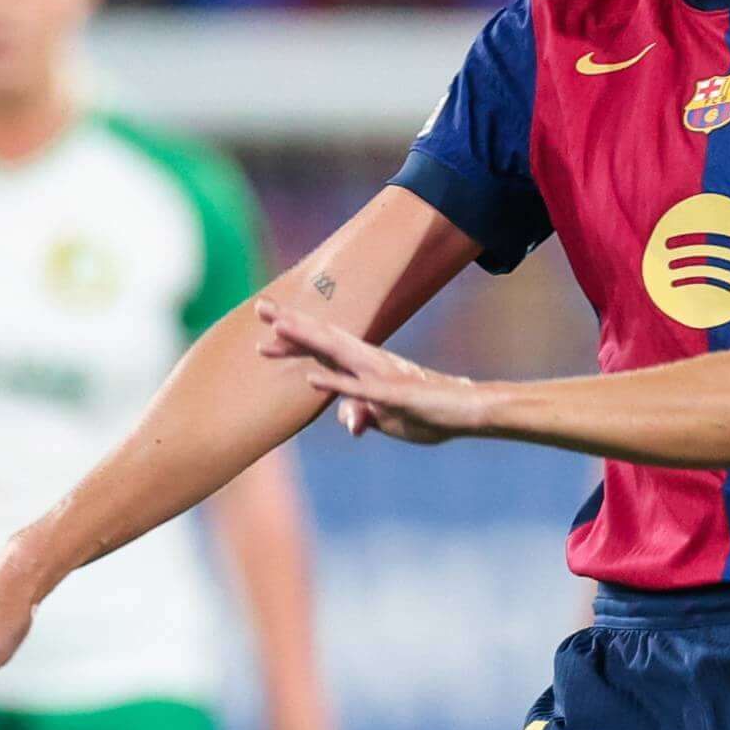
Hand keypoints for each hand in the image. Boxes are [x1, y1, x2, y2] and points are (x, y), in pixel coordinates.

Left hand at [254, 297, 490, 444]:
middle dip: (292, 324)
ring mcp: (382, 376)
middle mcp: (371, 363)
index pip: (324, 349)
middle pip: (325, 340)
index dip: (294, 340)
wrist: (468, 411)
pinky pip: (361, 389)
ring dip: (308, 341)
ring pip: (338, 354)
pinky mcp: (395, 394)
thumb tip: (348, 421)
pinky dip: (335, 383)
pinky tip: (312, 379)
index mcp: (367, 367)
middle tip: (260, 308)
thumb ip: (365, 416)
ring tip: (278, 330)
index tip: (264, 334)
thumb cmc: (429, 413)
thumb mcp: (390, 420)